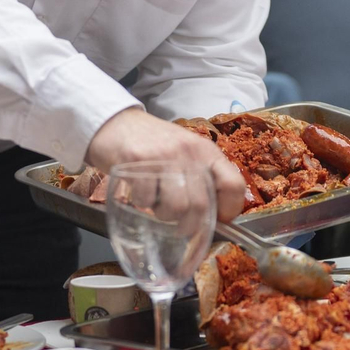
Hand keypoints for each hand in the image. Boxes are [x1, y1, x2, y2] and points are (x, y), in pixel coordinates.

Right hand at [85, 108, 245, 220]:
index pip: (233, 185)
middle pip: (202, 205)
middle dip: (190, 225)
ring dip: (165, 216)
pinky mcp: (137, 162)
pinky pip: (146, 200)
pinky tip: (139, 192)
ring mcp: (163, 157)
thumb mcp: (185, 153)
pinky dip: (142, 204)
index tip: (218, 219)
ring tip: (157, 205)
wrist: (116, 123)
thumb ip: (201, 178)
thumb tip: (216, 216)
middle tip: (179, 226)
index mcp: (206, 151)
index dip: (229, 210)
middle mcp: (188, 152)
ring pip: (177, 207)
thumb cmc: (153, 144)